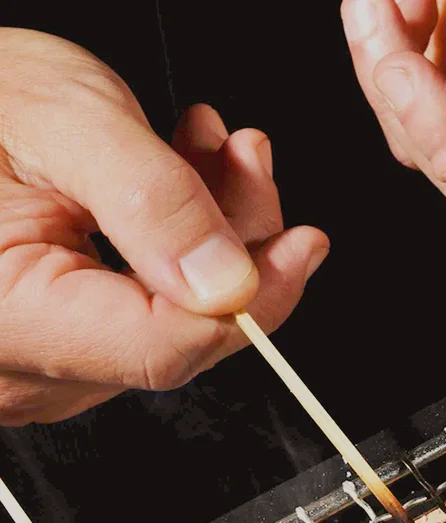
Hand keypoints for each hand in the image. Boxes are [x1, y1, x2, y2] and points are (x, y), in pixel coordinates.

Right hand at [0, 30, 326, 424]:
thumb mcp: (61, 118)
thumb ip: (150, 201)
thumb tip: (229, 283)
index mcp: (1, 320)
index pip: (163, 348)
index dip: (252, 299)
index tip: (301, 245)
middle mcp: (10, 366)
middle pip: (177, 336)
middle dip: (234, 245)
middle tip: (248, 157)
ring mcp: (30, 364)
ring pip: (171, 323)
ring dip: (212, 235)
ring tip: (211, 146)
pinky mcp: (49, 346)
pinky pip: (142, 313)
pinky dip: (178, 247)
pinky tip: (183, 177)